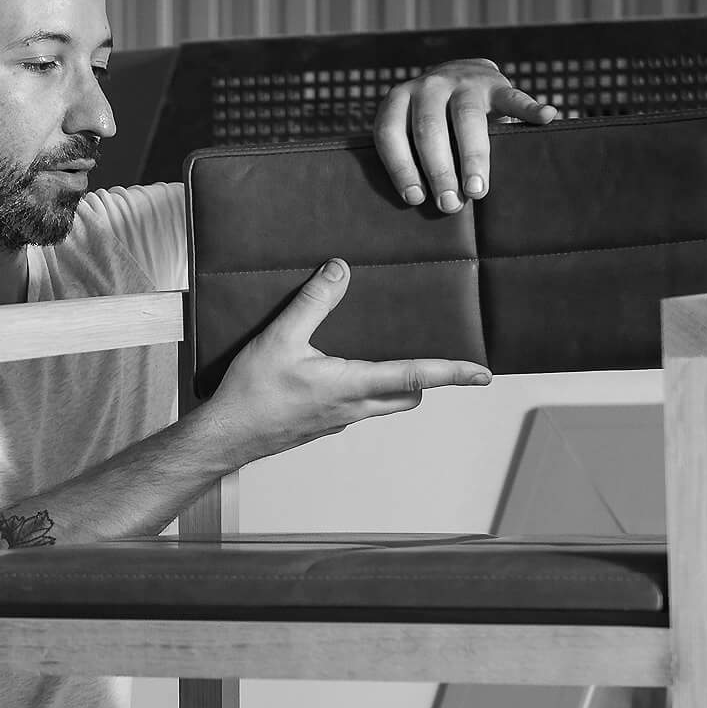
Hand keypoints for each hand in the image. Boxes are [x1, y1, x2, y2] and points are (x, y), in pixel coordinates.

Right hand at [205, 257, 489, 464]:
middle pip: (407, 396)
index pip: (415, 377)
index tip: (482, 374)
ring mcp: (337, 421)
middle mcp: (352, 409)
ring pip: (383, 404)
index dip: (452, 373)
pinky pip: (356, 408)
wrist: (225, 437)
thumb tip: (340, 270)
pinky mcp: (321, 426)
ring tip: (389, 360)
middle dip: (427, 380)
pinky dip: (363, 391)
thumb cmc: (251, 395)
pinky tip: (338, 373)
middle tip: (440, 363)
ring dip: (394, 385)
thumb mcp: (280, 338)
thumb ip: (313, 302)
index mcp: (351, 386)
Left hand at [372, 59, 557, 212]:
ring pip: (467, 117)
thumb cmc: (430, 121)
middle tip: (449, 204)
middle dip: (439, 170)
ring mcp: (463, 82)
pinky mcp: (495, 83)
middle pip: (430, 129)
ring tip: (477, 189)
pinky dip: (529, 108)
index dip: (401, 167)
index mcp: (399, 100)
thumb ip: (409, 156)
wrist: (459, 75)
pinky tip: (545, 117)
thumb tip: (416, 204)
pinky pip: (513, 96)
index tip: (415, 198)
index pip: (392, 134)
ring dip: (472, 157)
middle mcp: (428, 86)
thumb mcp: (409, 130)